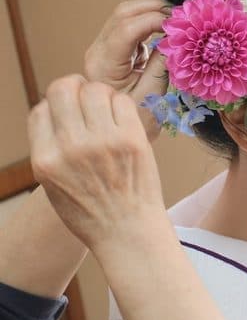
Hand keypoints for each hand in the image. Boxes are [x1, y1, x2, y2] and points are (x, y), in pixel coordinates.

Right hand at [28, 76, 167, 251]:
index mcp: (46, 160)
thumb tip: (56, 109)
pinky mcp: (132, 139)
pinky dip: (121, 104)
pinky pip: (123, 101)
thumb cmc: (91, 211)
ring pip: (95, 89)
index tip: (67, 112)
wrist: (127, 232)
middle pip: (63, 89)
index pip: (40, 109)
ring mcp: (103, 142)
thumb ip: (50, 148)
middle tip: (86, 97)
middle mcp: (71, 148)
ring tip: (106, 108)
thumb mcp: (53, 184)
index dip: (54, 105)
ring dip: (100, 92)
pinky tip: (122, 119)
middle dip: (74, 87)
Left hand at [83, 0, 170, 139]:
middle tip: (184, 16)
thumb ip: (163, 65)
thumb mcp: (154, 96)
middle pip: (124, 13)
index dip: (156, 20)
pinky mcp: (115, 51)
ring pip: (127, 15)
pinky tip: (171, 31)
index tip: (182, 24)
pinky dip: (152, 24)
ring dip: (154, 13)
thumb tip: (178, 38)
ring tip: (181, 22)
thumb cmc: (137, 123)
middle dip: (155, 8)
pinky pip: (132, 27)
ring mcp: (104, 49)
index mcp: (104, 64)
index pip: (127, 28)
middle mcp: (99, 52)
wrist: (119, 137)